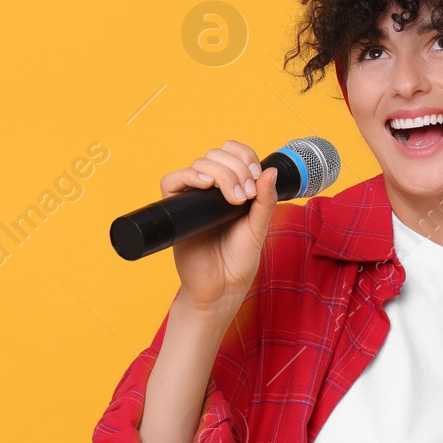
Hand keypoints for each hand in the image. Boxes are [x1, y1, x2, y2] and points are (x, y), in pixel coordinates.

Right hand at [161, 140, 279, 315]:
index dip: (244, 156)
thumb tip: (271, 171)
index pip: (233, 154)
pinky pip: (172, 181)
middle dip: (236, 169)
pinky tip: (206, 185)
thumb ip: (266, 200)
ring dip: (221, 173)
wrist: (221, 288)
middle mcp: (211, 189)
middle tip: (246, 196)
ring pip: (200, 163)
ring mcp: (193, 197)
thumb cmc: (238, 260)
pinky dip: (189, 176)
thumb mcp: (258, 227)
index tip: (256, 176)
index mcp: (232, 188)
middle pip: (217, 155)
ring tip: (234, 200)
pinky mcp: (175, 209)